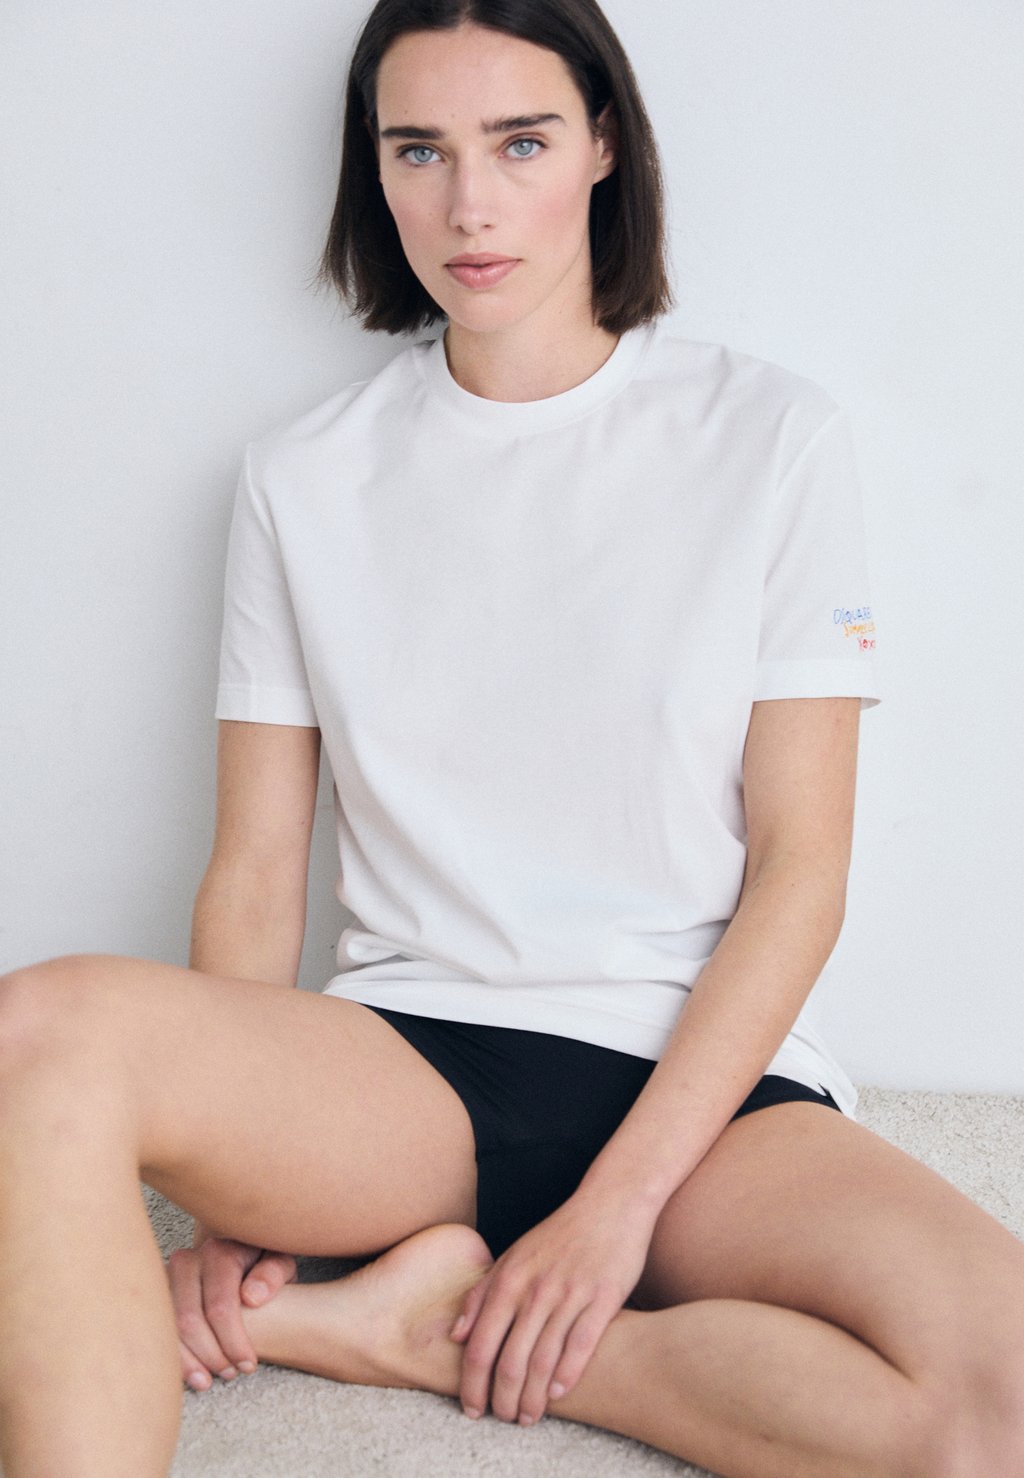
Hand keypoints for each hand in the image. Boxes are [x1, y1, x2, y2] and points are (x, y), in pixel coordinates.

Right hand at [166, 1235, 296, 1390]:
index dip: (233, 1342)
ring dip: (188, 1361)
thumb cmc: (261, 1262)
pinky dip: (172, 1356)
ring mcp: (166, 1278)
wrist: (235, 1252)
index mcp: (219, 1252)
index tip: (249, 1365)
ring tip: (208, 1380)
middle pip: (188, 1320)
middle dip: (211, 1354)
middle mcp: (187, 1261)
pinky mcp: (155, 1295)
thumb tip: (252, 1297)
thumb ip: (273, 1273)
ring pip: (167, 1328)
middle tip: (231, 1373)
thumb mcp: (279, 1260)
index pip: (219, 1306)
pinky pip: (155, 1331)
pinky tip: (188, 1374)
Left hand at [450, 1191, 654, 1425]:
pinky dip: (568, 1374)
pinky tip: (559, 1393)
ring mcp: (569, 1293)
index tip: (471, 1408)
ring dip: (534, 1397)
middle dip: (502, 1399)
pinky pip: (581, 1344)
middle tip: (503, 1419)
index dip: (472, 1384)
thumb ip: (482, 1293)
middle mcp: (535, 1289)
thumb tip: (456, 1335)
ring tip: (529, 1416)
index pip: (480, 1345)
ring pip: (544, 1360)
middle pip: (510, 1360)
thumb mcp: (513, 1256)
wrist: (610, 1202)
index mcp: (509, 1279)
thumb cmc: (559, 1233)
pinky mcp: (603, 1297)